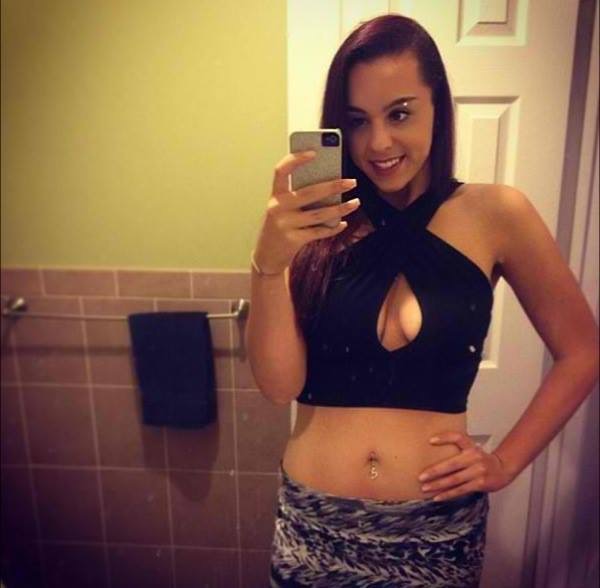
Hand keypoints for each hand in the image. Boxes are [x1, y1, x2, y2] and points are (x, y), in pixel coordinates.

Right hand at [253, 150, 359, 272]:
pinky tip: (343, 223)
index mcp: (275, 196)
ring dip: (340, 208)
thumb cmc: (279, 227)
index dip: (295, 159)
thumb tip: (329, 186)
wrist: (266, 257)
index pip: (281, 171)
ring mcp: (285, 225)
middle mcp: (278, 208)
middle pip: (309, 192)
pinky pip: (318, 232)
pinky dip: (333, 228)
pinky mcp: (293, 240)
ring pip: (319, 214)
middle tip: (352, 182)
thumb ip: (298, 197)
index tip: (313, 152)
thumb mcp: (283, 210)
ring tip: (355, 203)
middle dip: (334, 186)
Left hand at [417, 431, 513, 500]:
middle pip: (451, 464)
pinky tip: (438, 497)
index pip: (458, 438)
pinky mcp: (480, 484)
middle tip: (421, 477)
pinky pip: (461, 490)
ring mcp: (478, 472)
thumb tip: (432, 445)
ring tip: (425, 488)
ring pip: (454, 480)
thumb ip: (457, 447)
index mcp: (471, 447)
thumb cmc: (481, 458)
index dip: (444, 438)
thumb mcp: (471, 448)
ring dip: (438, 485)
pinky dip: (448, 494)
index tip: (430, 441)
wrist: (503, 469)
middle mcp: (474, 458)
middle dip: (435, 471)